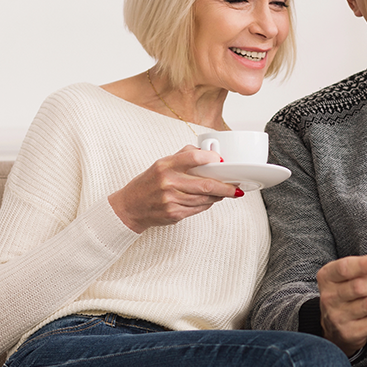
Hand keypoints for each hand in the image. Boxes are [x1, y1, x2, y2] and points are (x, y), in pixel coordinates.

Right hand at [108, 145, 242, 233]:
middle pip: (206, 184)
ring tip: (225, 192)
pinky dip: (208, 204)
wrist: (130, 207)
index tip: (222, 161)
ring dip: (219, 196)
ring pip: (205, 198)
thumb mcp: (161, 164)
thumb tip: (209, 153)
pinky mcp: (174, 214)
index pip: (193, 157)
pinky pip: (199, 208)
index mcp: (165, 165)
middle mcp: (168, 182)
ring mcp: (171, 200)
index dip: (211, 158)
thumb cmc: (148, 183)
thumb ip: (183, 156)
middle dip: (226, 187)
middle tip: (236, 187)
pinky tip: (210, 200)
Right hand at [317, 255, 366, 356]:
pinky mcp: (349, 333)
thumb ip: (363, 271)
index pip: (344, 268)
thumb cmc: (346, 293)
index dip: (363, 265)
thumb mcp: (346, 279)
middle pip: (360, 287)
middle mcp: (330, 297)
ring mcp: (338, 317)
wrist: (333, 326)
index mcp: (328, 277)